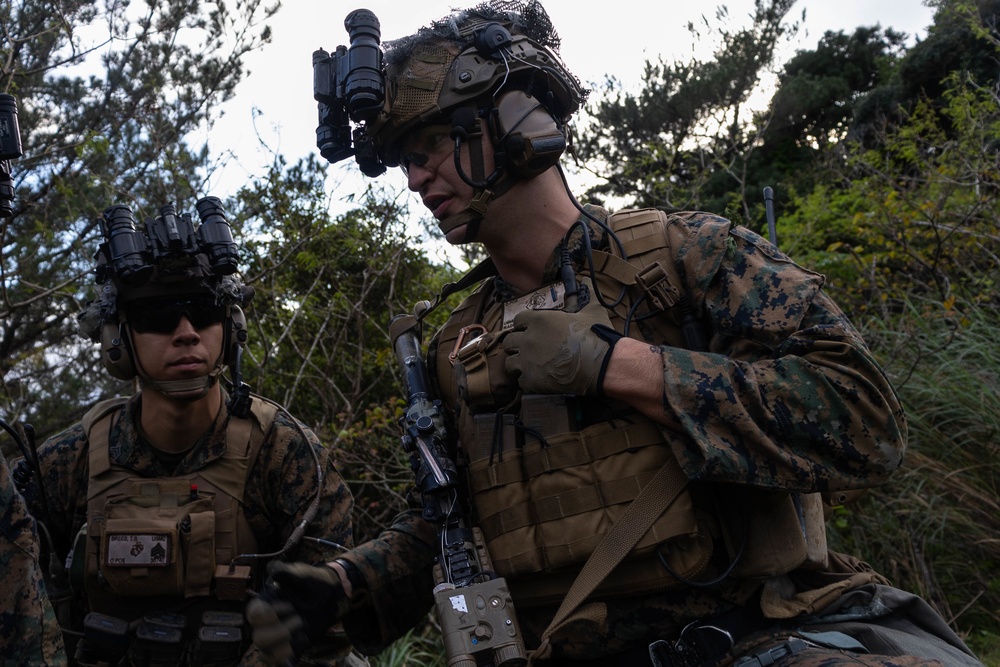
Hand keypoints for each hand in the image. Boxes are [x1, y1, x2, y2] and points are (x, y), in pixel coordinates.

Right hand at [245, 561, 349, 664]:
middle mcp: (267, 623)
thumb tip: (272, 568)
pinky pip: (279, 661)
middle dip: (279, 631)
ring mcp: (277, 638)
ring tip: (302, 631)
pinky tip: (301, 643)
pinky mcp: (289, 648)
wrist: (331, 594)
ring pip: (267, 653)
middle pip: (258, 637)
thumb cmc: (312, 582)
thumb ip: (286, 572)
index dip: (268, 614)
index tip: (289, 605)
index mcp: (265, 604)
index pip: (252, 614)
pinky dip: (287, 658)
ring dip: (284, 646)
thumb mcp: (301, 574)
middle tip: (300, 619)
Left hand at [502, 291, 621, 395]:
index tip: (529, 331)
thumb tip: (588, 280)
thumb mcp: (593, 311)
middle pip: (509, 341)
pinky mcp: (531, 380)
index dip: (523, 326)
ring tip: (530, 368)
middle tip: (528, 352)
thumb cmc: (597, 336)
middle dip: (517, 346)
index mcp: (539, 320)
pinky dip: (528, 382)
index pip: (518, 320)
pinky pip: (521, 382)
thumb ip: (587, 295)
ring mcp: (527, 360)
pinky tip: (539, 381)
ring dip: (518, 365)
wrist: (602, 365)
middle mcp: (528, 339)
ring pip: (510, 363)